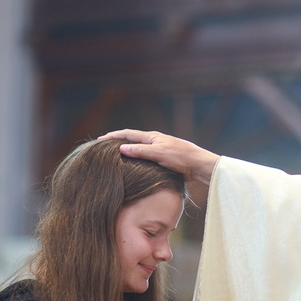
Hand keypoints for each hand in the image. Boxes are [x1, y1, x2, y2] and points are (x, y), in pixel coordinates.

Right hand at [99, 129, 219, 184]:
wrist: (199, 166)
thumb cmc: (181, 158)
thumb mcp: (158, 154)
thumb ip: (140, 151)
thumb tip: (121, 148)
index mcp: (152, 137)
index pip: (128, 134)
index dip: (114, 136)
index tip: (100, 139)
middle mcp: (155, 142)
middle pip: (132, 140)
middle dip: (118, 142)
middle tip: (104, 147)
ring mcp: (159, 151)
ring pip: (139, 149)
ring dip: (127, 151)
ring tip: (115, 156)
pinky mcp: (164, 160)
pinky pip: (145, 158)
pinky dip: (136, 160)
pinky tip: (133, 167)